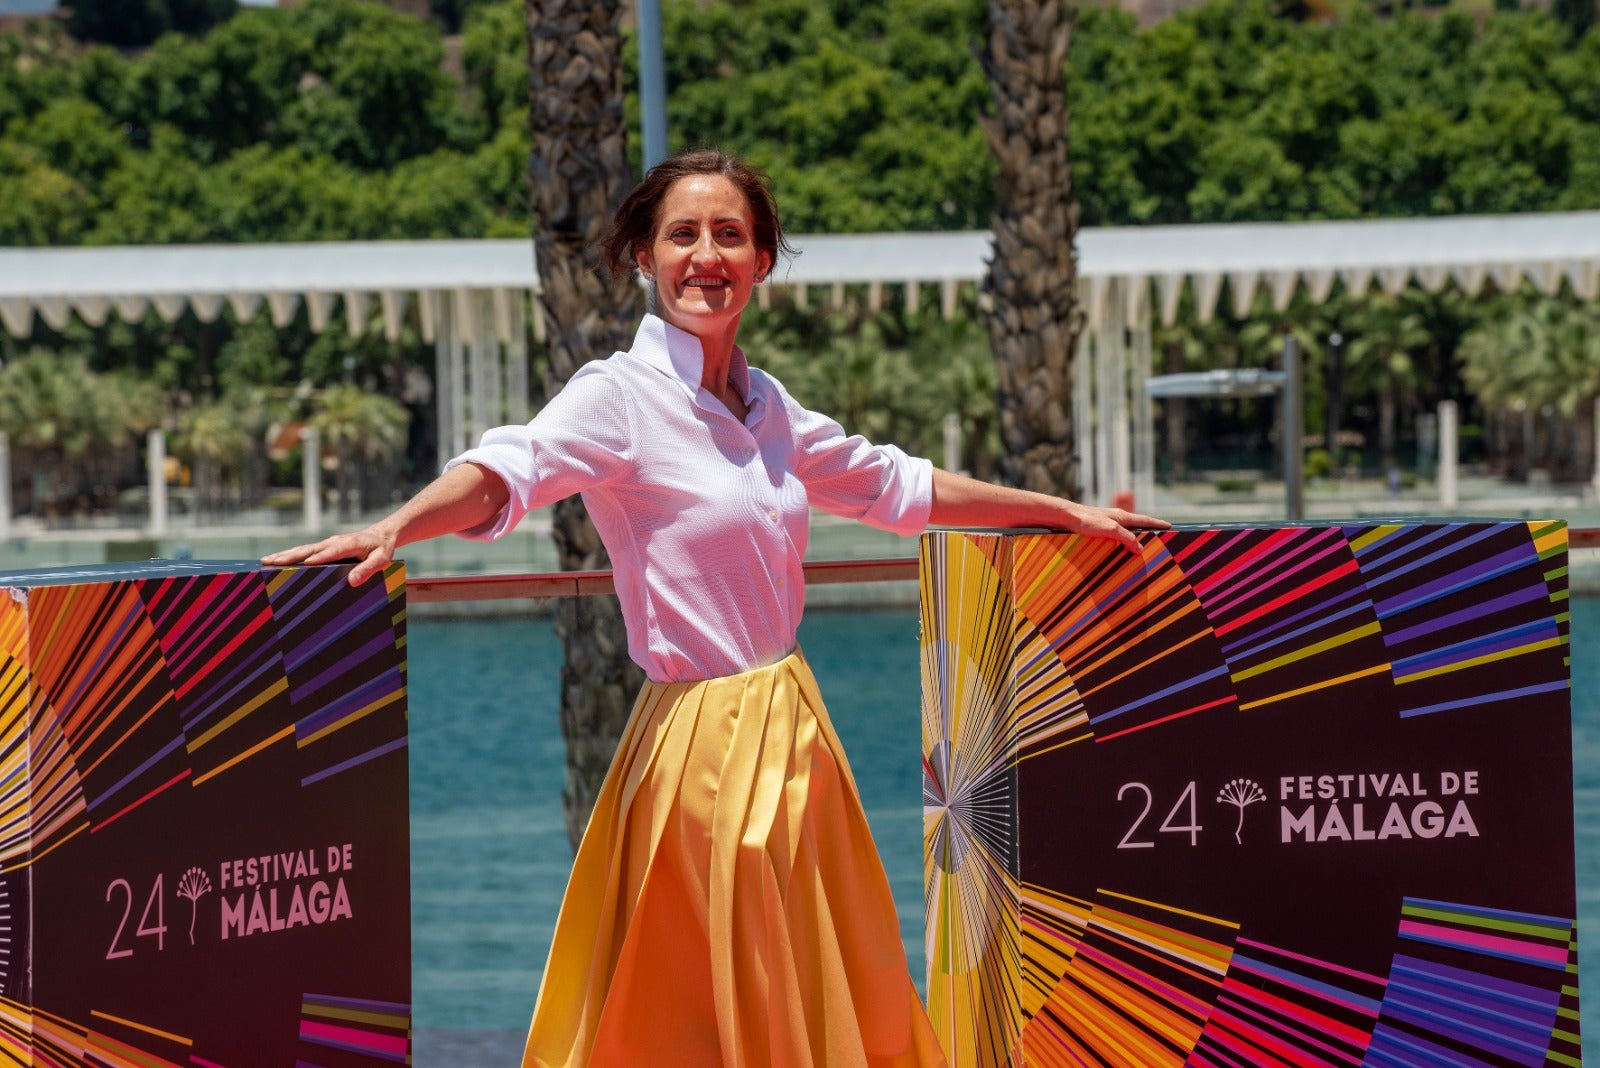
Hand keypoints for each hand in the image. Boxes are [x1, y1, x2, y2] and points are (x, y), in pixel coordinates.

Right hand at [261, 526, 396, 585]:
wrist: (383, 534)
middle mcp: (333, 542)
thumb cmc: (382, 547)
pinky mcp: (325, 547)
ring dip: (284, 555)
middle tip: (269, 562)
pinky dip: (291, 555)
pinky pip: (306, 551)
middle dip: (289, 556)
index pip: (329, 553)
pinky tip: (279, 560)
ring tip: (265, 561)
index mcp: (347, 544)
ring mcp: (327, 544)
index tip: (302, 565)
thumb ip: (369, 569)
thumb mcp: (382, 559)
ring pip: (303, 550)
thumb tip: (352, 581)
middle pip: (308, 550)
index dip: (317, 558)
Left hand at [1062, 503, 1169, 553]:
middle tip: (1159, 539)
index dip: (1158, 524)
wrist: (1064, 516)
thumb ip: (1126, 537)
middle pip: (1137, 525)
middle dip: (1148, 532)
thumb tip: (1140, 548)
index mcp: (1122, 516)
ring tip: (1141, 548)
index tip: (1170, 526)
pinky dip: (1121, 542)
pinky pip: (1115, 536)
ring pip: (1125, 531)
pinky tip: (1119, 549)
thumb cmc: (1086, 520)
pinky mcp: (1098, 529)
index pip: (1145, 520)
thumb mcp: (1110, 529)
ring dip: (1133, 538)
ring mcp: (1107, 523)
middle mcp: (1116, 518)